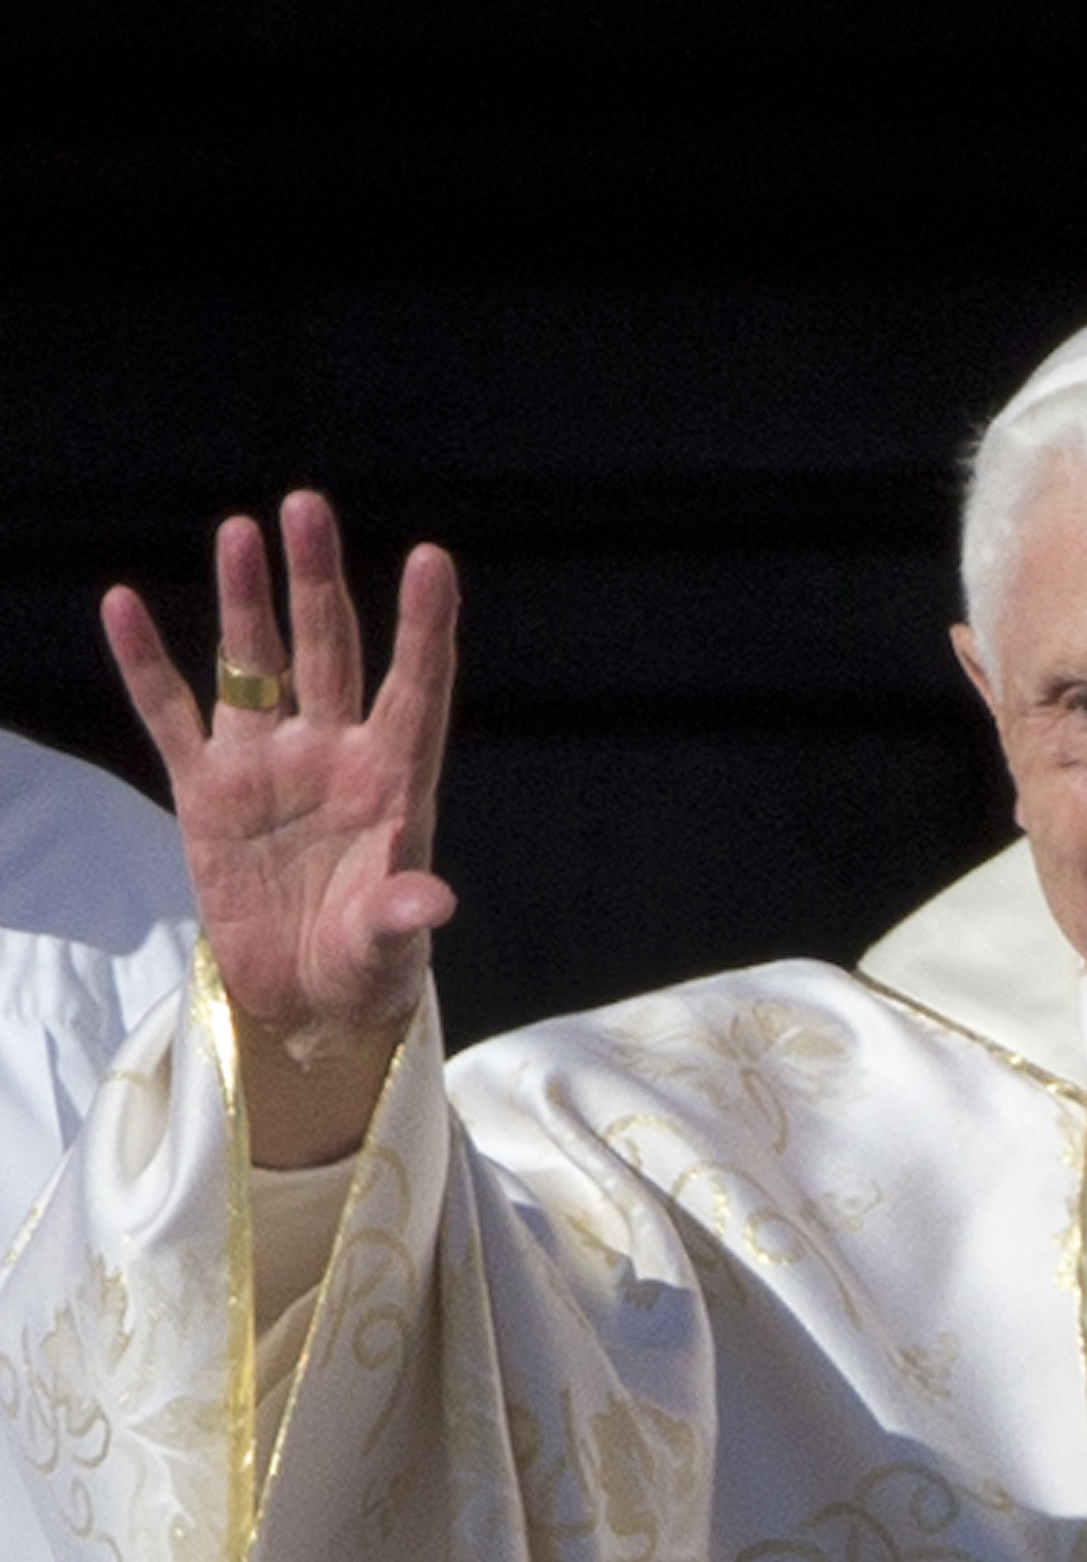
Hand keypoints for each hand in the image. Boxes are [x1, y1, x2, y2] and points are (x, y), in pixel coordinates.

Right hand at [102, 491, 458, 1162]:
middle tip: (307, 507)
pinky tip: (123, 603)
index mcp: (396, 780)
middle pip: (330, 651)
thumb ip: (402, 914)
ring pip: (254, 665)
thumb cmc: (367, 965)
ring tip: (241, 531)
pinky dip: (147, 663)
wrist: (304, 999)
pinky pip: (171, 715)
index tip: (432, 560)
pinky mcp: (207, 791)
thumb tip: (433, 898)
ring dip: (246, 600)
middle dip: (318, 582)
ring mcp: (268, 765)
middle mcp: (334, 754)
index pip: (416, 688)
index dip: (424, 627)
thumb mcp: (389, 948)